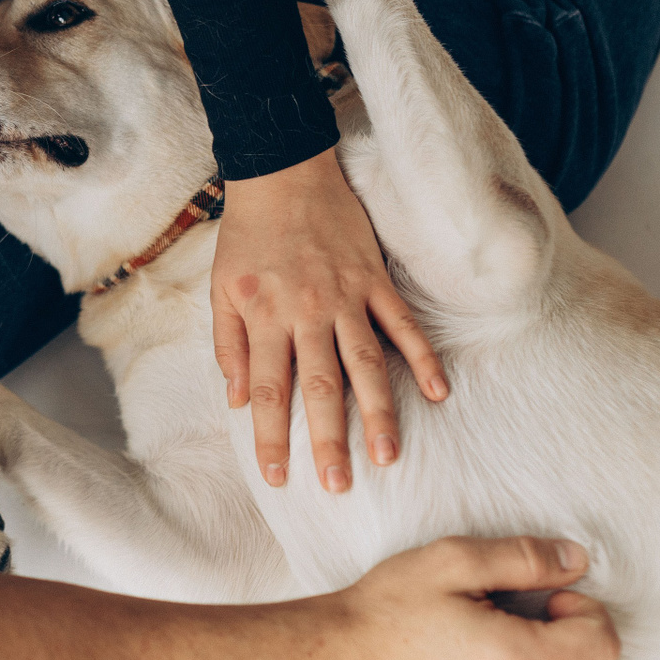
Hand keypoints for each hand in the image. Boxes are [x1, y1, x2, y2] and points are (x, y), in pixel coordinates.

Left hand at [213, 147, 447, 491]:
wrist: (283, 174)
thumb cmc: (247, 237)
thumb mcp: (221, 289)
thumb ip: (228, 345)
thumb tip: (235, 400)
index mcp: (264, 318)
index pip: (266, 391)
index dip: (271, 437)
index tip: (278, 478)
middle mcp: (306, 313)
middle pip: (319, 387)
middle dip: (327, 439)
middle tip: (337, 484)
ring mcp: (346, 297)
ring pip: (365, 364)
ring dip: (378, 412)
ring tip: (387, 455)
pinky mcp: (375, 280)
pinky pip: (403, 324)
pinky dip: (422, 358)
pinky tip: (438, 392)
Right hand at [316, 536, 619, 659]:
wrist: (336, 658)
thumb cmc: (388, 605)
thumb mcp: (452, 560)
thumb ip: (523, 557)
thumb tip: (577, 560)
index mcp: (514, 659)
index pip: (603, 647)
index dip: (588, 612)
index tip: (551, 599)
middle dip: (586, 651)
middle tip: (542, 625)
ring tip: (517, 653)